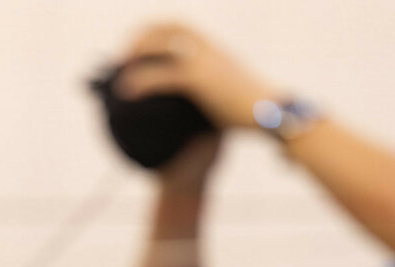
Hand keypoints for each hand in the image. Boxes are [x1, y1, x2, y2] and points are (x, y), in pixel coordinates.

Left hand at [116, 22, 274, 131]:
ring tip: (121, 69)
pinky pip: (162, 76)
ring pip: (161, 45)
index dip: (156, 28)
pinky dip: (141, 80)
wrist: (272, 114)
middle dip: (141, 36)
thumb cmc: (253, 109)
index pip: (181, 24)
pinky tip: (127, 91)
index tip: (139, 42)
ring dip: (137, 53)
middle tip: (123, 55)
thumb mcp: (230, 90)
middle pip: (167, 27)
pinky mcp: (201, 80)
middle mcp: (209, 48)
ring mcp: (205, 61)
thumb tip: (199, 95)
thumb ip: (212, 84)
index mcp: (215, 48)